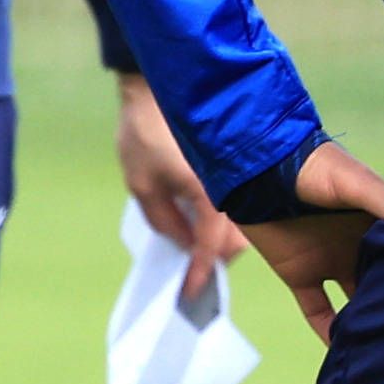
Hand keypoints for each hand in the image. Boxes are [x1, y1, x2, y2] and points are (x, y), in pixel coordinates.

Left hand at [113, 74, 238, 312]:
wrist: (157, 88)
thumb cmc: (145, 134)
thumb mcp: (142, 185)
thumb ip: (164, 220)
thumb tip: (184, 246)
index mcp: (209, 193)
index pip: (211, 246)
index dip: (201, 273)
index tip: (191, 294)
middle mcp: (230, 188)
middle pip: (236, 241)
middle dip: (216, 260)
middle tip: (193, 277)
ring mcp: (235, 178)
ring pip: (241, 225)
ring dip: (222, 242)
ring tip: (196, 254)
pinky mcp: (232, 170)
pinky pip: (236, 206)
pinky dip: (224, 223)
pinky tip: (203, 228)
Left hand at [239, 138, 383, 345]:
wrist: (258, 168)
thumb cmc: (312, 166)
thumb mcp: (354, 183)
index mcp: (379, 224)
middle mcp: (359, 247)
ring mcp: (330, 262)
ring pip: (357, 302)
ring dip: (370, 321)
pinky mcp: (301, 274)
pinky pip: (318, 311)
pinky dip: (329, 332)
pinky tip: (346, 353)